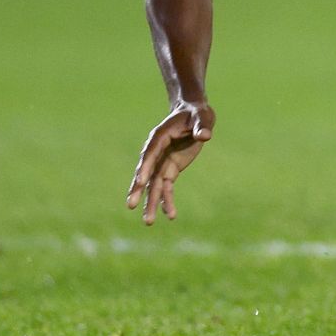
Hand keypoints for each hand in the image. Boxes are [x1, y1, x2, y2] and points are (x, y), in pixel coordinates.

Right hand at [125, 101, 214, 225]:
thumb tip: (204, 136)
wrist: (195, 115)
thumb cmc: (196, 114)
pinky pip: (166, 187)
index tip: (140, 181)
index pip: (150, 153)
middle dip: (138, 189)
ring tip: (149, 222)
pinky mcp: (170, 169)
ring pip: (153, 185)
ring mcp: (162, 162)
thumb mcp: (202, 117)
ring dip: (151, 202)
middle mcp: (156, 152)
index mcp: (159, 136)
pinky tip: (170, 215)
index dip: (145, 166)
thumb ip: (202, 127)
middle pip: (146, 172)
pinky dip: (166, 200)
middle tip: (130, 205)